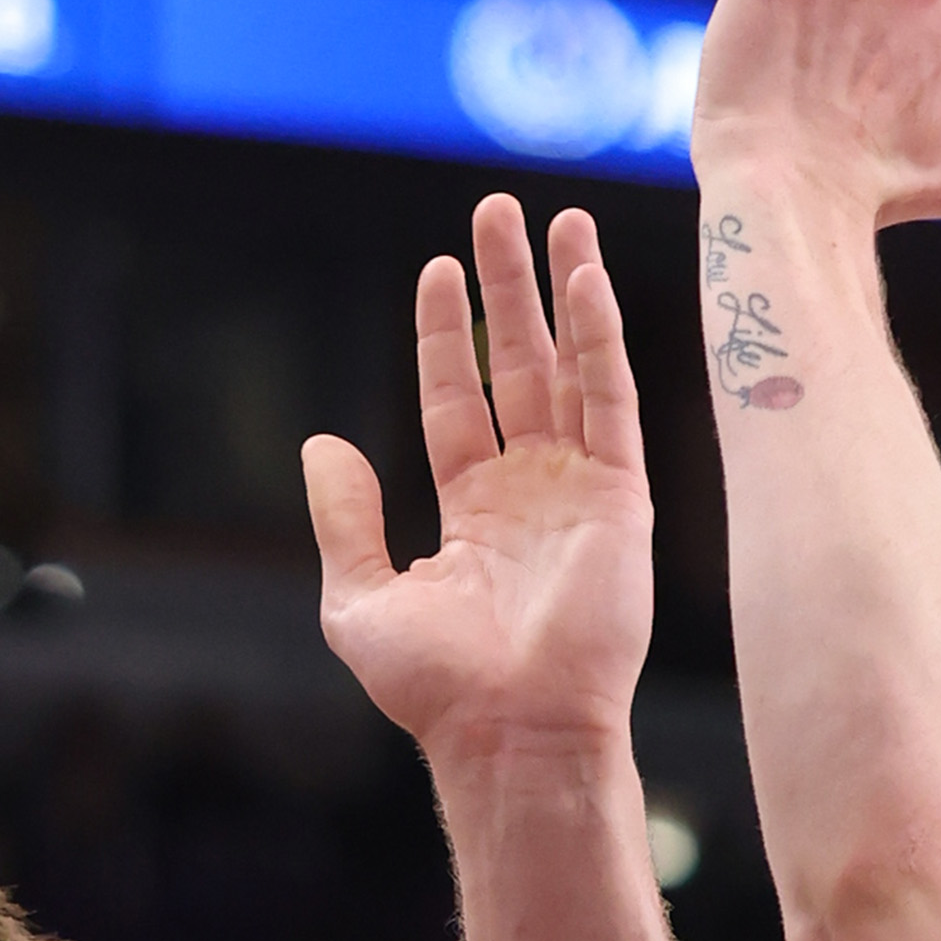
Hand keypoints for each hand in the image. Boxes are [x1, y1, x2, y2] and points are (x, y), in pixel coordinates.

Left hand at [307, 199, 649, 779]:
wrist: (507, 730)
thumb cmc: (436, 686)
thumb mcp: (358, 598)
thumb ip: (344, 519)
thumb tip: (320, 443)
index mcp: (470, 509)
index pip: (456, 398)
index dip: (447, 334)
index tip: (439, 269)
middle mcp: (528, 488)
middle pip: (516, 365)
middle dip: (507, 289)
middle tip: (497, 210)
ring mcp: (578, 488)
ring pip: (568, 367)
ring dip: (562, 292)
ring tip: (555, 218)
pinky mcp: (621, 497)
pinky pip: (612, 400)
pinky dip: (602, 338)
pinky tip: (588, 279)